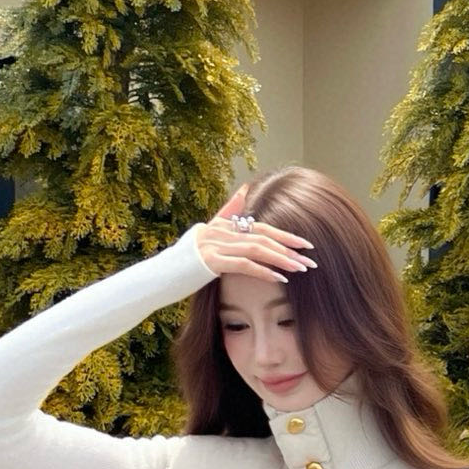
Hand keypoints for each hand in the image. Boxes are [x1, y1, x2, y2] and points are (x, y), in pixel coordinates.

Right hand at [194, 184, 316, 281]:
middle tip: (311, 260)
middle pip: (262, 236)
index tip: (306, 245)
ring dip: (282, 259)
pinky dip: (263, 271)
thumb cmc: (184, 261)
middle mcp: (218, 231)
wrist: (158, 277)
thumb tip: (245, 189)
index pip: (259, 226)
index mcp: (221, 225)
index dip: (284, 235)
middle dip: (289, 248)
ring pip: (256, 248)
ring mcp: (213, 244)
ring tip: (301, 269)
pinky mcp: (209, 260)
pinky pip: (243, 264)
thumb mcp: (206, 233)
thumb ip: (227, 212)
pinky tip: (279, 279)